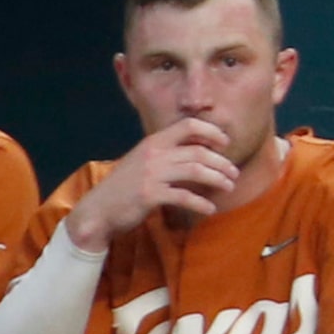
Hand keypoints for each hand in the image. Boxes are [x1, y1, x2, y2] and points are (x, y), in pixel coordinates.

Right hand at [64, 120, 237, 246]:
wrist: (98, 209)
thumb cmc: (127, 186)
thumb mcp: (145, 162)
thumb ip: (169, 153)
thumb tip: (203, 152)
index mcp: (154, 142)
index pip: (189, 125)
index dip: (212, 131)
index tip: (226, 144)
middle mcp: (153, 153)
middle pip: (199, 152)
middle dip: (222, 163)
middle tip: (234, 174)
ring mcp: (151, 174)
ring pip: (197, 171)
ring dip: (218, 180)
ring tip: (229, 187)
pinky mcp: (150, 195)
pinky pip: (185, 197)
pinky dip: (202, 203)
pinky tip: (210, 209)